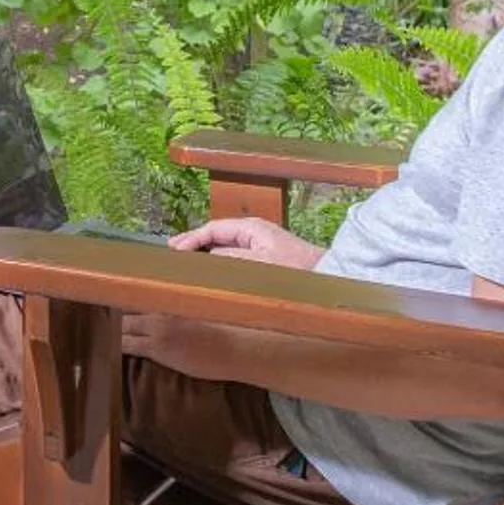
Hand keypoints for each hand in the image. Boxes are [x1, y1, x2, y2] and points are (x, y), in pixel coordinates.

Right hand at [167, 217, 323, 271]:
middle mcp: (255, 233)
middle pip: (217, 235)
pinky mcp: (268, 258)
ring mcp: (262, 245)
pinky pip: (236, 256)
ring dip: (206, 253)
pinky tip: (213, 271)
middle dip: (195, 243)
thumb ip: (229, 258)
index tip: (174, 250)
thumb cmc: (296, 270)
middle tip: (173, 253)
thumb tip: (207, 257)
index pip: (213, 228)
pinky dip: (220, 260)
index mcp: (251, 228)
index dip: (191, 238)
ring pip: (226, 246)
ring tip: (187, 261)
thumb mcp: (258, 263)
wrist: (330, 276)